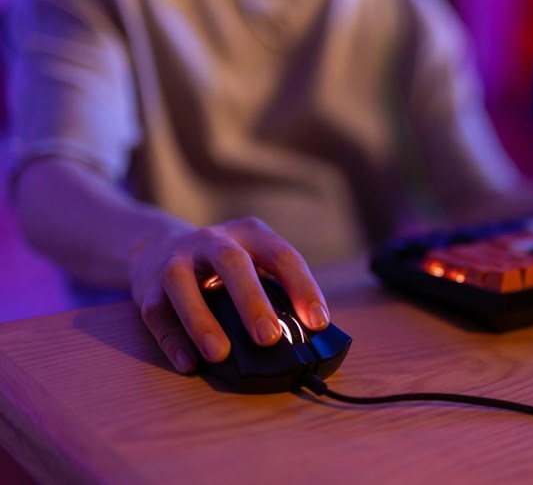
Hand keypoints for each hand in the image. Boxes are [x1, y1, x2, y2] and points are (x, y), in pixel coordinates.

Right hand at [129, 217, 329, 372]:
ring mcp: (177, 261)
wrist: (159, 246)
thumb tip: (304, 336)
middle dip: (252, 301)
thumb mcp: (254, 261)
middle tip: (269, 337)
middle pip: (232, 263)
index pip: (282, 255)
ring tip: (221, 354)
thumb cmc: (224, 265)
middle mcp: (213, 241)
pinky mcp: (148, 287)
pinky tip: (189, 363)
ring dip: (202, 321)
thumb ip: (276, 291)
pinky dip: (173, 340)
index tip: (318, 322)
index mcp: (250, 234)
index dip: (302, 288)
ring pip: (182, 285)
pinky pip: (157, 314)